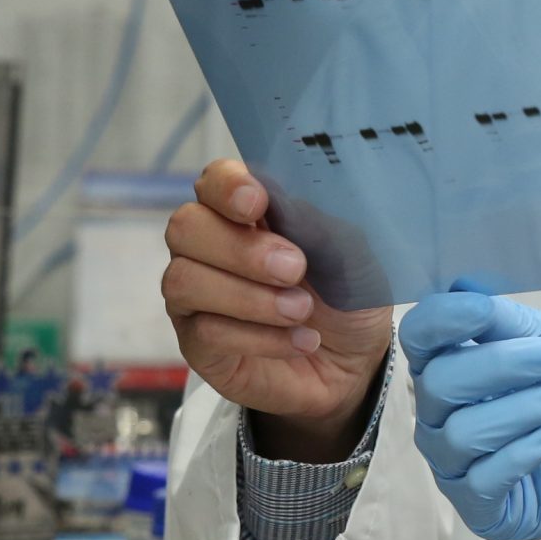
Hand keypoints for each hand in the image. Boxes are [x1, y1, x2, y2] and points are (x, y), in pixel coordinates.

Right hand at [163, 159, 392, 452]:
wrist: (356, 359)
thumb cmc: (347, 291)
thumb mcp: (349, 252)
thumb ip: (315, 222)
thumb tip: (286, 202)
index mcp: (248, 212)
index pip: (213, 181)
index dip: (226, 186)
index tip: (258, 204)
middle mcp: (209, 248)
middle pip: (185, 227)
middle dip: (240, 248)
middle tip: (294, 268)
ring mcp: (197, 298)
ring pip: (185, 281)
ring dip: (249, 297)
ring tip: (302, 309)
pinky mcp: (199, 345)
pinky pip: (206, 332)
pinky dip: (261, 337)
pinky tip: (302, 341)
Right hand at [400, 286, 540, 539]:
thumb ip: (509, 322)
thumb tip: (461, 289)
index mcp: (458, 365)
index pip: (420, 340)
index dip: (441, 322)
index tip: (483, 312)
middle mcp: (446, 418)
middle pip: (436, 386)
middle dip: (501, 365)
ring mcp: (461, 468)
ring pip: (460, 434)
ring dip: (524, 407)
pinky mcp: (487, 512)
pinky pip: (482, 481)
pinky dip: (527, 449)